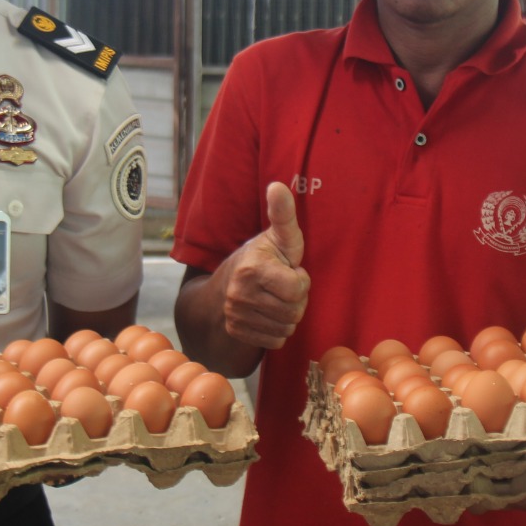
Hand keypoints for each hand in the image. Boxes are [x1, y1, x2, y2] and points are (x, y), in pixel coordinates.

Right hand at [216, 181, 310, 349]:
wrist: (225, 283)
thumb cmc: (263, 256)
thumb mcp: (277, 235)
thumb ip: (283, 214)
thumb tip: (278, 185)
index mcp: (252, 269)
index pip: (297, 289)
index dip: (300, 280)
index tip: (289, 270)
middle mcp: (239, 294)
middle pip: (294, 311)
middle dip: (296, 299)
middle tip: (282, 285)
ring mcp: (235, 316)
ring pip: (287, 328)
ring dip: (288, 315)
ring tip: (275, 298)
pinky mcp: (237, 332)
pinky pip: (276, 341)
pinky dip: (277, 330)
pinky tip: (268, 313)